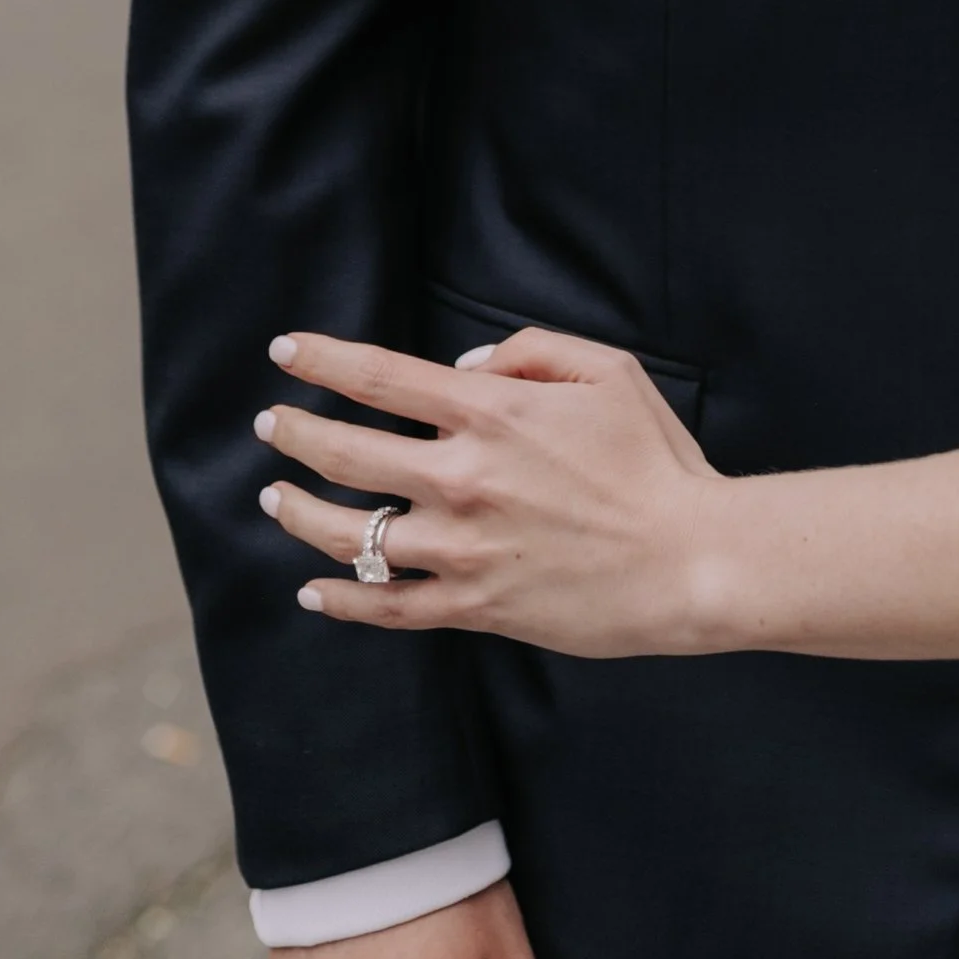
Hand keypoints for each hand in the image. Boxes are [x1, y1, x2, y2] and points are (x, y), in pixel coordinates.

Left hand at [255, 327, 731, 658]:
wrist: (689, 560)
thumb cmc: (656, 461)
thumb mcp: (608, 373)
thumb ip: (529, 352)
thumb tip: (458, 372)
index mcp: (492, 413)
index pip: (380, 377)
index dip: (322, 360)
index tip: (286, 351)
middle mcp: (462, 477)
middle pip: (345, 452)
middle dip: (293, 433)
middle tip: (269, 424)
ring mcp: (461, 547)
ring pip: (349, 533)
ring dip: (298, 512)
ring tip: (274, 498)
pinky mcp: (473, 606)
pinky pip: (386, 607)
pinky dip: (341, 599)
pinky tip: (313, 588)